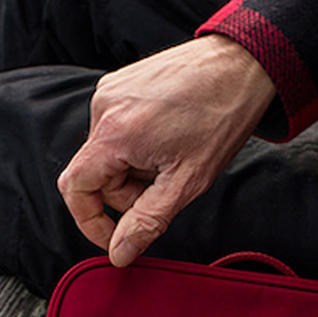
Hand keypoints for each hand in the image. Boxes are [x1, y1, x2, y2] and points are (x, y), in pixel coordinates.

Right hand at [57, 35, 275, 266]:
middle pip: (96, 172)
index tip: (114, 236)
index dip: (90, 221)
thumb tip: (120, 252)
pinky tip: (168, 134)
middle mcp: (104, 107)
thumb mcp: (187, 182)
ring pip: (107, 151)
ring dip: (134, 166)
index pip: (75, 189)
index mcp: (114, 133)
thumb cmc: (221, 116)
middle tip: (166, 184)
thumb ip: (147, 221)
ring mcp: (110, 90)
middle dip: (127, 191)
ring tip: (172, 154)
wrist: (242, 64)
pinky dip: (137, 142)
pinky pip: (116, 126)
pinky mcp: (121, 81)